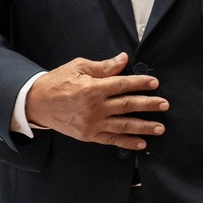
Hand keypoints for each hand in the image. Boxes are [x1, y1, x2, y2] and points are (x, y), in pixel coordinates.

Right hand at [23, 52, 166, 149]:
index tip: (154, 83)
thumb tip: (123, 60)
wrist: (37, 103)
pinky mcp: (89, 135)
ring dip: (144, 126)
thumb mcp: (79, 67)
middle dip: (149, 105)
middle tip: (164, 105)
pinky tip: (141, 143)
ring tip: (160, 127)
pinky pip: (111, 140)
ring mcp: (92, 124)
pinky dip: (127, 142)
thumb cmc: (57, 82)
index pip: (122, 85)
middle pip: (127, 105)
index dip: (140, 83)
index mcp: (93, 88)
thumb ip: (103, 67)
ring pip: (123, 125)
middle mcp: (95, 108)